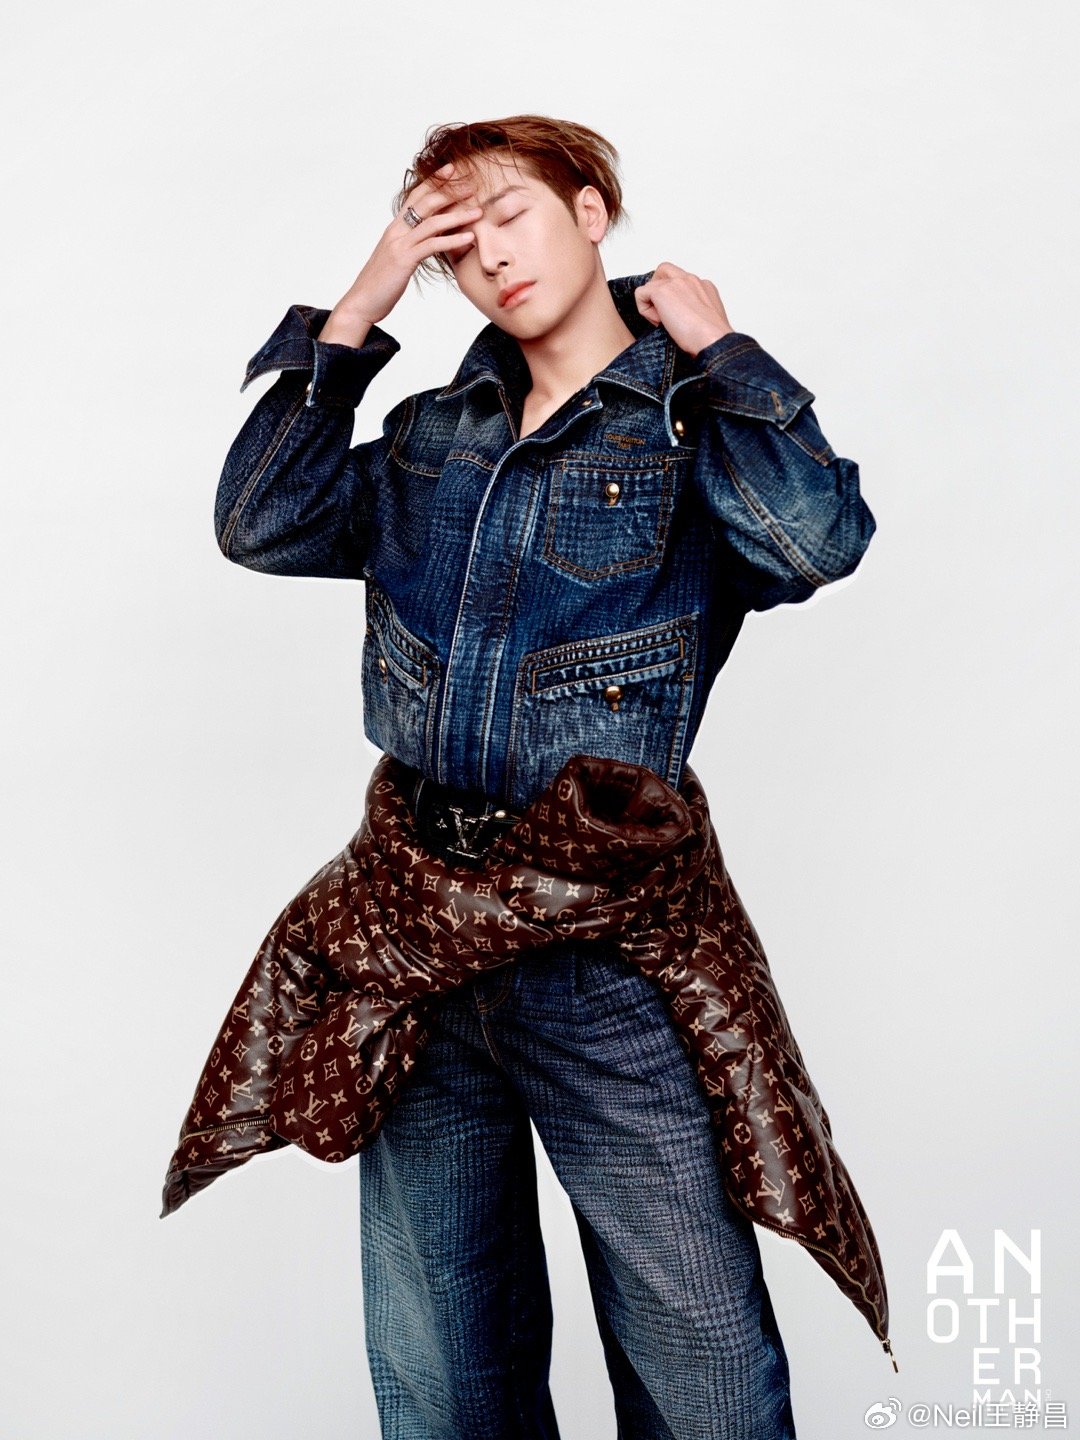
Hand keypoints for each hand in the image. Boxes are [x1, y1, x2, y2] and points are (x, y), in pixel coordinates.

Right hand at [331, 163, 482, 326]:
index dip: (434, 181)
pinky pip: (432, 245)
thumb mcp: (397, 259)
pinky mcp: (404, 260)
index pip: (415, 196)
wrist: (361, 302)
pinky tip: (469, 238)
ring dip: (458, 215)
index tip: (452, 170)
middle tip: (473, 185)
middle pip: (426, 202)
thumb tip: (426, 243)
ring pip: (432, 222)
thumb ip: (410, 246)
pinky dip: (453, 240)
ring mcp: (399, 244)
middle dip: (450, 192)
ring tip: (478, 212)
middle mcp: (396, 230)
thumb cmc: (380, 284)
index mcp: (394, 227)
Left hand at [634, 263, 733, 356]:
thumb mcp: (708, 319)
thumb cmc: (711, 337)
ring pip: (651, 283)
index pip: (681, 281)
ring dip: (652, 303)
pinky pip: (641, 293)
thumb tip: (682, 318)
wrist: (712, 340)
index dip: (673, 296)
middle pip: (664, 271)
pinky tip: (657, 322)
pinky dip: (644, 309)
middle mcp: (691, 280)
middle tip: (660, 311)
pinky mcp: (662, 291)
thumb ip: (696, 310)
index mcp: (703, 287)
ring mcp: (676, 283)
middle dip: (657, 289)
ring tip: (662, 322)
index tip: (677, 316)